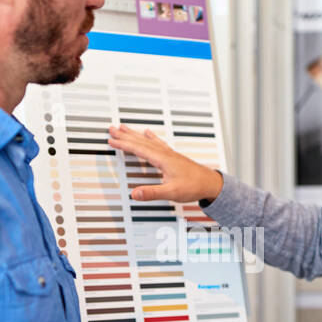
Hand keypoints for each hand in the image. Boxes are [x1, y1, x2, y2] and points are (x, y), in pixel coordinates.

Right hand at [107, 124, 222, 202]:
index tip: (112, 140)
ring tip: (124, 128)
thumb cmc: (194, 186)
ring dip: (135, 134)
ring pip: (148, 140)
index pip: (139, 149)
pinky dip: (150, 137)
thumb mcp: (171, 192)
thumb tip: (135, 193)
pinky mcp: (173, 156)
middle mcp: (165, 154)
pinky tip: (148, 133)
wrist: (210, 183)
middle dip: (125, 135)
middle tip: (112, 128)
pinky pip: (157, 142)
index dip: (124, 144)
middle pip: (141, 141)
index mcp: (163, 159)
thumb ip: (152, 193)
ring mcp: (169, 154)